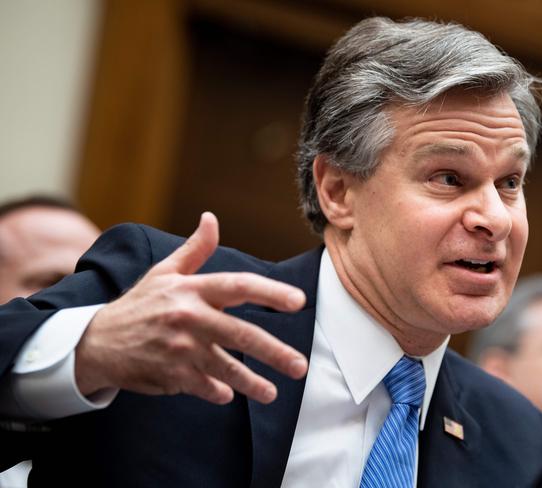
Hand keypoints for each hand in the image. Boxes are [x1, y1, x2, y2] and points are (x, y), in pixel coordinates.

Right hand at [74, 212, 307, 404]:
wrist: (97, 342)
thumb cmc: (139, 305)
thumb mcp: (164, 272)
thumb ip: (195, 250)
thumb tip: (211, 218)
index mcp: (191, 289)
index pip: (239, 286)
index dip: (271, 292)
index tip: (298, 301)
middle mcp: (189, 318)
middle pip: (242, 335)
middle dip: (275, 352)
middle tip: (300, 366)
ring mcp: (180, 350)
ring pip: (227, 369)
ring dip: (253, 384)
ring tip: (272, 392)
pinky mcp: (172, 375)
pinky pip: (205, 387)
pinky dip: (219, 393)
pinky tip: (229, 395)